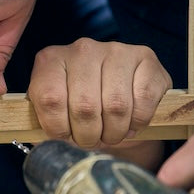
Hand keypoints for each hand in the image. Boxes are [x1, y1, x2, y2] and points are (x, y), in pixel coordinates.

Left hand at [28, 39, 171, 149]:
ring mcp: (115, 50)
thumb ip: (48, 120)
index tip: (65, 137)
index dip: (58, 128)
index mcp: (51, 60)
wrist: (117, 93)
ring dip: (113, 132)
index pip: (49, 99)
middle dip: (88, 136)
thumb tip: (52, 144)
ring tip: (109, 135)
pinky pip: (143, 100)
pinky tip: (130, 124)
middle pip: (84, 106)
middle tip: (90, 141)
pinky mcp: (145, 57)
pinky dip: (137, 122)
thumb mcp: (55, 109)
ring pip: (116, 106)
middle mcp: (82, 49)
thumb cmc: (79, 105)